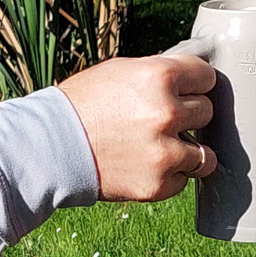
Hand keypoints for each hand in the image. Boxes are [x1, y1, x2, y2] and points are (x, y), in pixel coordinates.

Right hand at [58, 54, 216, 201]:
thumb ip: (159, 72)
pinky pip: (184, 180)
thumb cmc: (82, 105)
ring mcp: (164, 152)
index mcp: (159, 76)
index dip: (195, 84)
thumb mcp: (120, 72)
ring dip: (188, 151)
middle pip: (207, 112)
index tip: (186, 91)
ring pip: (204, 153)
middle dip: (188, 115)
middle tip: (160, 120)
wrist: (49, 147)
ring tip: (159, 148)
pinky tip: (144, 166)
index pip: (207, 76)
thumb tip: (194, 72)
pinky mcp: (158, 184)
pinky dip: (169, 176)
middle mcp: (167, 113)